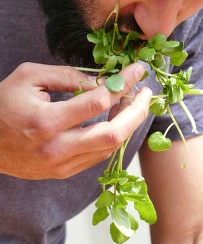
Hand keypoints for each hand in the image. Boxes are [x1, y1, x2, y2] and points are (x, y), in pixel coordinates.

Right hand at [0, 62, 150, 179]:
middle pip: (112, 134)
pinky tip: (117, 121)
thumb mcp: (30, 77)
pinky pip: (97, 157)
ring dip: (128, 124)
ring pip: (108, 148)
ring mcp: (60, 164)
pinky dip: (112, 138)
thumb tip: (101, 81)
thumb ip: (67, 76)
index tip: (136, 71)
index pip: (98, 101)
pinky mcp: (62, 172)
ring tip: (133, 103)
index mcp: (47, 120)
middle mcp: (57, 147)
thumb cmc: (3, 104)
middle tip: (147, 93)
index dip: (123, 83)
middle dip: (137, 111)